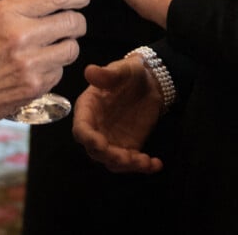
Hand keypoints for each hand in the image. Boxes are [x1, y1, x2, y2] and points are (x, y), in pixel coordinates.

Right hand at [0, 0, 90, 139]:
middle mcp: (22, 37)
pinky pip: (60, 70)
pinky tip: (38, 63)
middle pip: (73, 22)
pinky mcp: (36, 87)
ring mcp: (31, 65)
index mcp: (6, 13)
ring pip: (72, 48)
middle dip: (76, 18)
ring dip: (67, 42)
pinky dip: (55, 65)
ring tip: (52, 43)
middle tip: (70, 19)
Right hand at [72, 58, 163, 173]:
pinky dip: (143, 167)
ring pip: (112, 161)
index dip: (88, 138)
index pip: (81, 128)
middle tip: (127, 158)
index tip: (101, 144)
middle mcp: (96, 127)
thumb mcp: (121, 69)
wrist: (149, 82)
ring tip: (145, 161)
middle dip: (109, 157)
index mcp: (88, 108)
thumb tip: (90, 71)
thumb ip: (107, 73)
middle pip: (94, 150)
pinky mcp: (128, 146)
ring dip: (126, 166)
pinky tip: (156, 163)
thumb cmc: (130, 72)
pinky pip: (131, 162)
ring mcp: (111, 139)